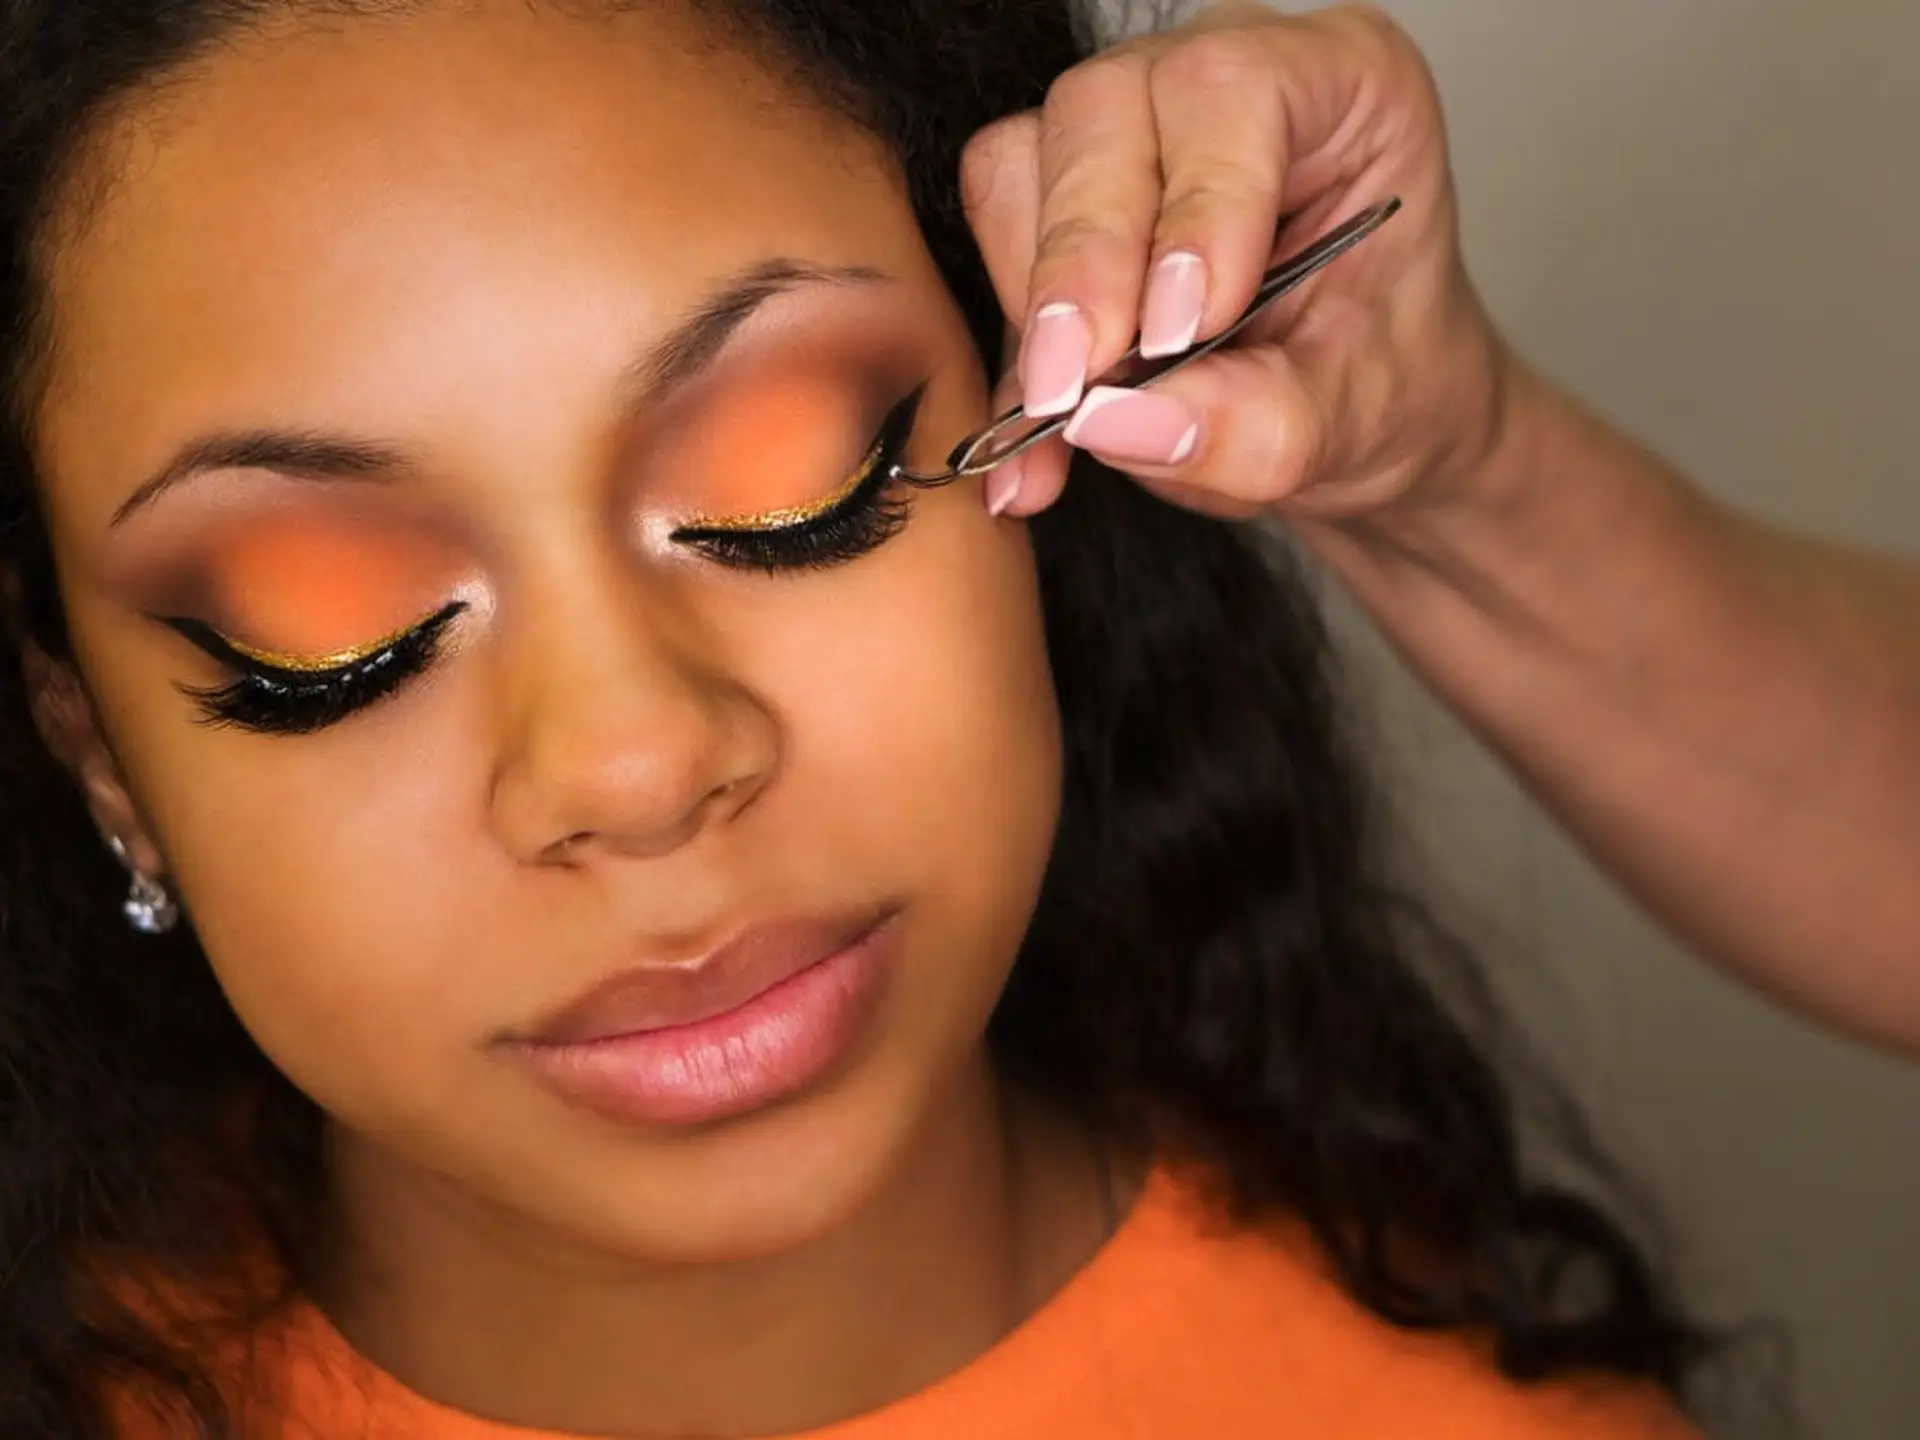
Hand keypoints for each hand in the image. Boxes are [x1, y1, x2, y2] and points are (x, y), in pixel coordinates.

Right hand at [961, 1, 1511, 527]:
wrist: (1351, 422)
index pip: (1231, 92)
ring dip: (1035, 304)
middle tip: (1080, 389)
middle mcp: (1220, 81)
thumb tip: (1115, 421)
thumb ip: (1257, 425)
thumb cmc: (1378, 385)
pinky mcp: (1060, 196)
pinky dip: (1012, 351)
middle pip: (1099, 113)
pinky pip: (996, 242)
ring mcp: (1128, 129)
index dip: (1194, 209)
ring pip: (1020, 165)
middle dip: (1081, 262)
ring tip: (1072, 416)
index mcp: (1341, 86)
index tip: (1179, 331)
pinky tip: (1036, 437)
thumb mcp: (1352, 423)